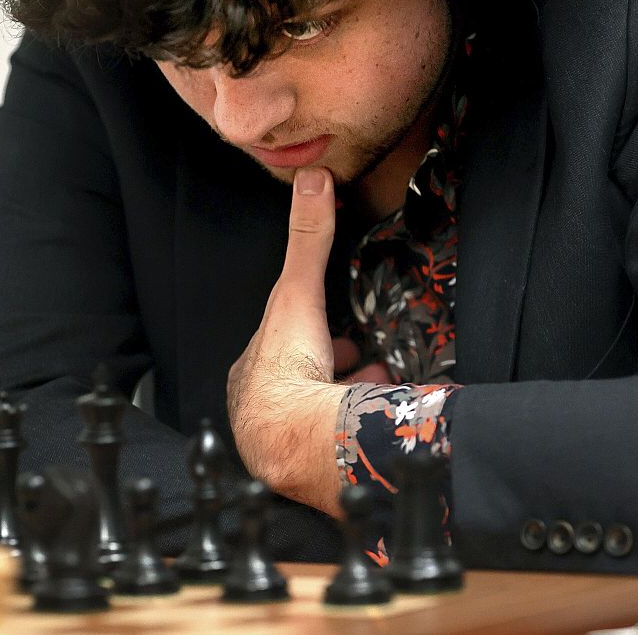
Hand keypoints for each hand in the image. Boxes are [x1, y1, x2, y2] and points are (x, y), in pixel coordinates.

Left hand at [227, 167, 348, 517]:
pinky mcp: (313, 457)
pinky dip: (362, 419)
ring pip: (319, 407)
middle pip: (302, 377)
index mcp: (255, 368)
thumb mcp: (298, 292)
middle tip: (357, 353)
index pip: (281, 343)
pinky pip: (340, 435)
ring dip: (348, 391)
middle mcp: (264, 403)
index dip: (305, 330)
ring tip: (378, 379)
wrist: (294, 441)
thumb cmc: (288, 366)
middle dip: (330, 363)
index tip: (329, 327)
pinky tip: (383, 412)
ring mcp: (288, 434)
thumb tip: (313, 180)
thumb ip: (308, 239)